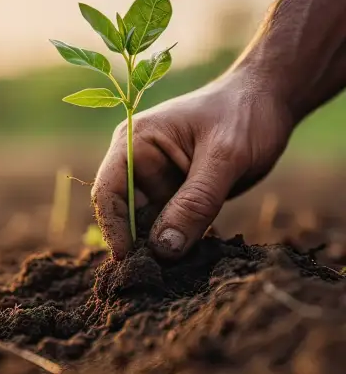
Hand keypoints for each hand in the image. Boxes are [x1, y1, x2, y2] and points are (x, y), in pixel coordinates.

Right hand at [91, 69, 294, 259]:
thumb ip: (195, 202)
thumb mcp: (224, 157)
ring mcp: (158, 180)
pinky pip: (170, 224)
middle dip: (136, 244)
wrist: (269, 100)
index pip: (108, 191)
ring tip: (173, 275)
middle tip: (153, 277)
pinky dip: (177, 243)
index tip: (129, 261)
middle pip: (124, 212)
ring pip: (147, 224)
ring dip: (158, 247)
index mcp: (135, 143)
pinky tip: (188, 262)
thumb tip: (163, 249)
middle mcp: (139, 163)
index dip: (113, 227)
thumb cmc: (243, 114)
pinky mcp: (178, 194)